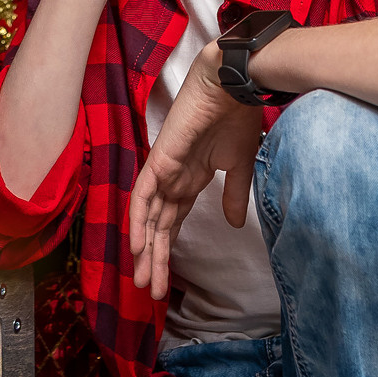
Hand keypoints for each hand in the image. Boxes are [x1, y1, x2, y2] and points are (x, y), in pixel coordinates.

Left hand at [128, 42, 263, 300]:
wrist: (235, 85)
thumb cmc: (238, 116)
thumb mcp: (240, 165)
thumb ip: (234, 195)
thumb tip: (234, 223)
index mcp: (190, 179)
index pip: (173, 222)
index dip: (169, 249)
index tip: (168, 280)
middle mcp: (173, 179)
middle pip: (159, 227)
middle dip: (155, 260)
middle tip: (151, 291)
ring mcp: (164, 170)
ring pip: (149, 218)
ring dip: (146, 250)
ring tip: (143, 281)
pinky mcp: (159, 161)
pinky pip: (143, 196)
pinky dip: (139, 221)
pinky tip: (137, 247)